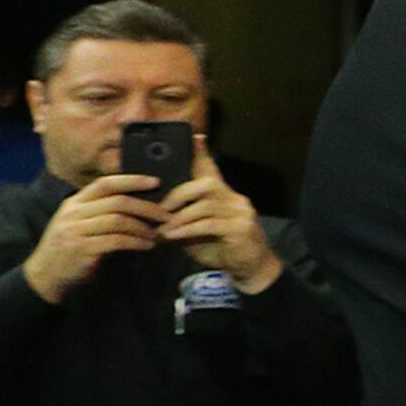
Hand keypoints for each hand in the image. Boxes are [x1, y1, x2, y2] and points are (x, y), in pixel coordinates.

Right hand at [24, 172, 164, 303]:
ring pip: (118, 220)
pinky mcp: (81, 249)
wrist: (45, 276)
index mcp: (74, 203)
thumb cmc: (69, 249)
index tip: (155, 182)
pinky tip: (147, 246)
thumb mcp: (78, 224)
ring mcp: (75, 231)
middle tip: (166, 215)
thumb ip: (99, 211)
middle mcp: (73, 213)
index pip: (105, 183)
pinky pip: (116, 241)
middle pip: (117, 202)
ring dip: (143, 227)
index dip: (132, 180)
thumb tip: (140, 202)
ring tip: (157, 234)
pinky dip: (136, 242)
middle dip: (146, 207)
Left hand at [158, 139, 280, 289]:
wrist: (249, 269)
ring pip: (205, 204)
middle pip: (206, 184)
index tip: (194, 137)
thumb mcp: (196, 229)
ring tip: (162, 229)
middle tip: (159, 210)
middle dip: (178, 195)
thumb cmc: (220, 247)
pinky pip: (209, 224)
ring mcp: (241, 212)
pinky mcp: (242, 228)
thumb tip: (156, 211)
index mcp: (224, 195)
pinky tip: (173, 236)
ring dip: (179, 217)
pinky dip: (187, 229)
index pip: (212, 169)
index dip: (202, 153)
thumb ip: (183, 216)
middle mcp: (235, 198)